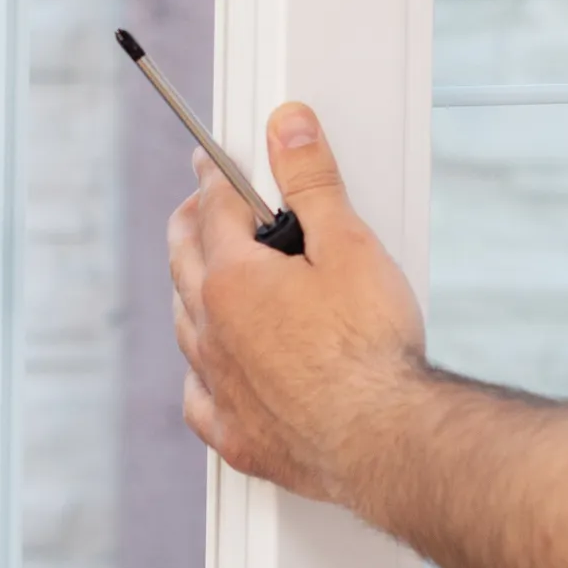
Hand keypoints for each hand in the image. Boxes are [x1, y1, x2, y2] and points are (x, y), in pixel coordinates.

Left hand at [166, 104, 432, 506]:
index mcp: (233, 280)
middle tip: (198, 206)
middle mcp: (213, 332)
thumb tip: (288, 126)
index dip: (214, 178)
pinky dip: (200, 375)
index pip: (213, 209)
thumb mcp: (349, 246)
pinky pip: (198, 398)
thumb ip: (312, 182)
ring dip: (190, 292)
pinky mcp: (238, 436)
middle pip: (184, 262)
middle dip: (190, 225)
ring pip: (186, 327)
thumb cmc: (371, 349)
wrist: (383, 440)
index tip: (210, 163)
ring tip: (202, 276)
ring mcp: (220, 386)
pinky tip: (209, 374)